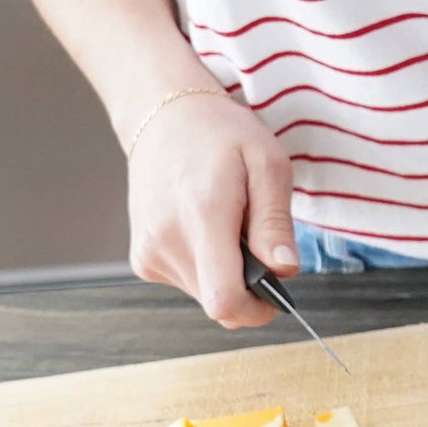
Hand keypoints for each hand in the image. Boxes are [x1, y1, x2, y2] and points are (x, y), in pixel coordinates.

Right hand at [125, 90, 297, 327]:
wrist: (166, 117)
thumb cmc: (222, 135)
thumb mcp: (268, 165)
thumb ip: (275, 223)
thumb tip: (285, 270)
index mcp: (203, 216)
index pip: (223, 299)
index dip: (257, 309)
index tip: (276, 292)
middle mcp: (167, 241)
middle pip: (218, 302)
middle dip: (249, 285)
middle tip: (258, 239)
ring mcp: (149, 253)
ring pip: (205, 295)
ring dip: (228, 273)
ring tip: (231, 225)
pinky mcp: (142, 259)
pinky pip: (188, 283)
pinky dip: (208, 266)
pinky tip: (208, 228)